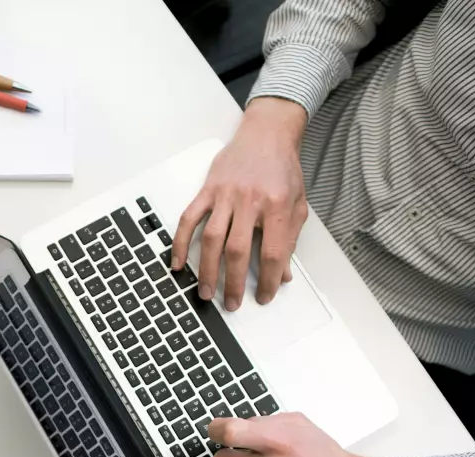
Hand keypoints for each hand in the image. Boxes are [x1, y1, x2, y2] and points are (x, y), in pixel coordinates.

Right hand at [171, 97, 309, 309]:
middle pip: (238, 250)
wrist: (267, 134)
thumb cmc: (282, 169)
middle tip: (232, 303)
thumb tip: (284, 273)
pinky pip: (189, 219)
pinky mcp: (207, 190)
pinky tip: (177, 262)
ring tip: (205, 292)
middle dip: (234, 282)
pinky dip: (180, 242)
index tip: (265, 296)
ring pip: (212, 239)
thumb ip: (290, 239)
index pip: (272, 252)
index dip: (269, 279)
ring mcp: (225, 195)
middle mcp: (249, 200)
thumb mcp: (297, 204)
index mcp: (276, 205)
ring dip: (207, 269)